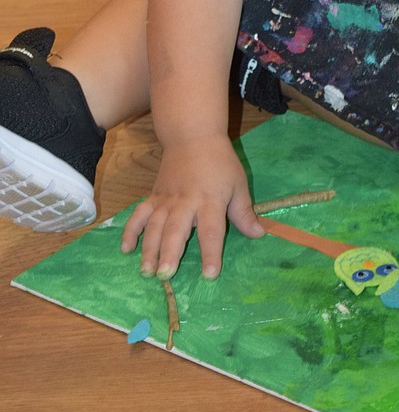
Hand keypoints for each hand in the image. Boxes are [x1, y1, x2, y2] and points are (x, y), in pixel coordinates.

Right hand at [120, 134, 264, 279]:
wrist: (193, 136)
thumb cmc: (220, 163)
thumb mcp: (238, 185)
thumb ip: (244, 213)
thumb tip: (259, 234)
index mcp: (210, 200)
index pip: (211, 230)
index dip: (211, 253)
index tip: (210, 275)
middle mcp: (186, 201)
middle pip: (176, 229)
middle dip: (170, 252)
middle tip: (166, 274)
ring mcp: (166, 199)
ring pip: (155, 225)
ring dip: (149, 248)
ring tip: (147, 271)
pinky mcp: (153, 196)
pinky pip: (139, 215)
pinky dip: (130, 231)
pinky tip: (126, 249)